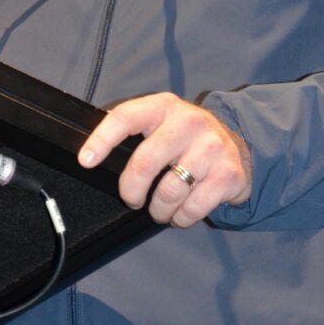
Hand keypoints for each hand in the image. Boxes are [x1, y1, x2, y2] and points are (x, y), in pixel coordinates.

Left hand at [78, 92, 251, 226]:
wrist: (237, 147)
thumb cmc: (187, 139)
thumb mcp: (162, 123)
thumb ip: (135, 131)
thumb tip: (91, 153)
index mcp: (164, 106)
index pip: (127, 116)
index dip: (103, 138)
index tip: (86, 160)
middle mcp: (189, 122)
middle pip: (144, 162)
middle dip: (131, 191)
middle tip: (133, 199)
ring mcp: (211, 147)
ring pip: (168, 192)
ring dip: (158, 210)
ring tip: (161, 208)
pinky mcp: (227, 174)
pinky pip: (191, 209)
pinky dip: (181, 218)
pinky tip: (182, 211)